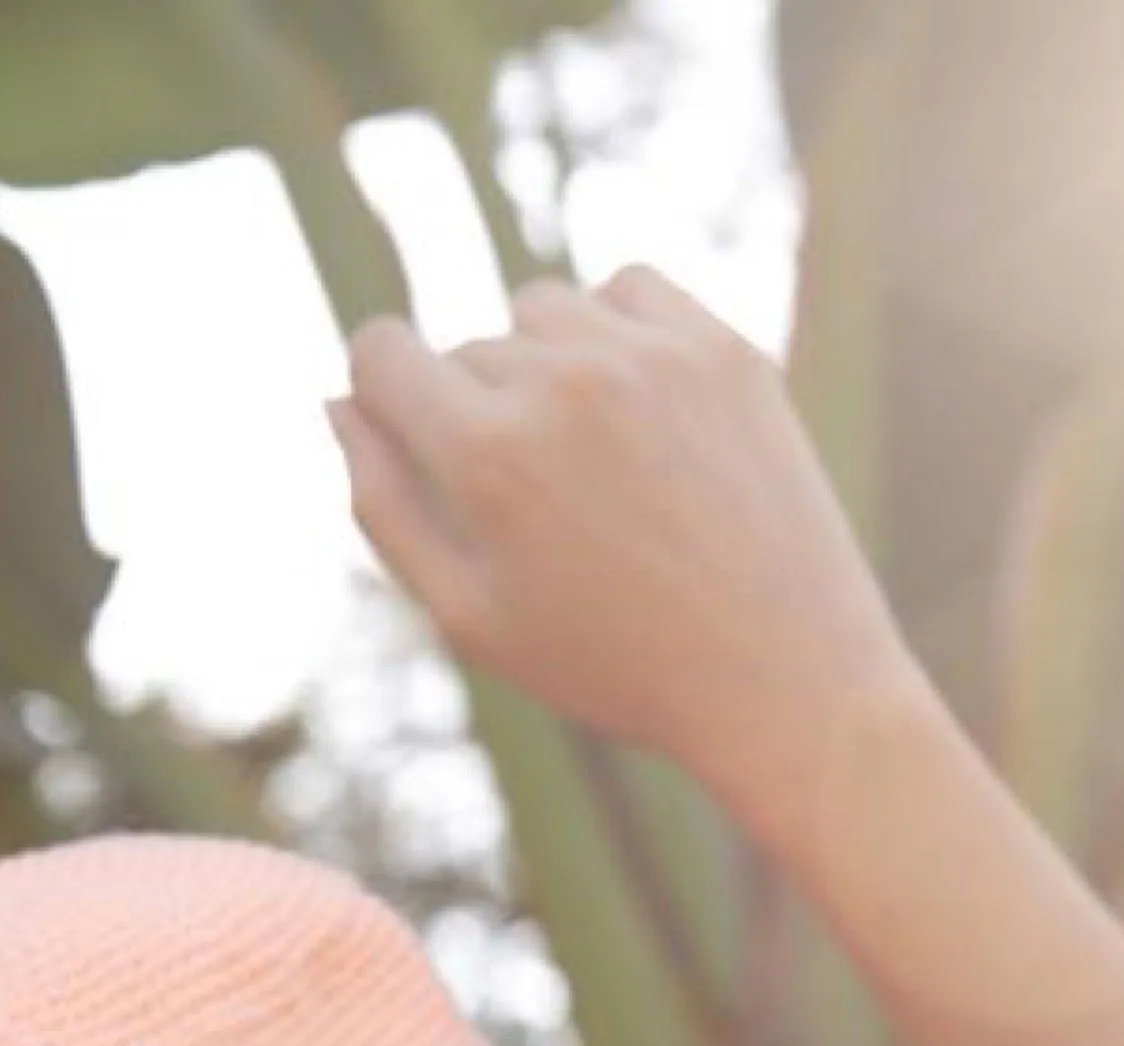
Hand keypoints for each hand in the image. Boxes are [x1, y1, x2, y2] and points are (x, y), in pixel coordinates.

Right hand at [334, 268, 915, 862]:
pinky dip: (612, 332)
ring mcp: (648, 354)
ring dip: (541, 364)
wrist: (783, 679)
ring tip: (586, 460)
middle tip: (536, 512)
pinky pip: (625, 288)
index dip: (378, 390)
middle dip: (476, 411)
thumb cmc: (612, 665)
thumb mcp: (471, 617)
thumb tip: (340, 406)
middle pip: (464, 347)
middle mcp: (561, 383)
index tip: (405, 429)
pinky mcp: (720, 345)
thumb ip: (385, 507)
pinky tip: (632, 407)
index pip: (380, 352)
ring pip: (538, 309)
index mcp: (486, 457)